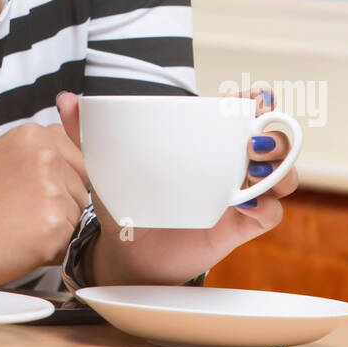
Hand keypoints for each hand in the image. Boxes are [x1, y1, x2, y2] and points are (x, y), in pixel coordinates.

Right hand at [0, 121, 90, 286]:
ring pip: (79, 210)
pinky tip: (27, 241)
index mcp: (32, 134)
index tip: (35, 190)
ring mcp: (51, 188)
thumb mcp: (0, 154)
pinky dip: (55, 245)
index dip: (62, 178)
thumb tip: (70, 119)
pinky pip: (73, 236)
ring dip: (60, 223)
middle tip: (24, 210)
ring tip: (24, 226)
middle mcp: (45, 155)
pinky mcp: (55, 222)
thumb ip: (36, 143)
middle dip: (63, 201)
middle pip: (81, 183)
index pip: (77, 155)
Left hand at [55, 86, 299, 285]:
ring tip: (254, 164)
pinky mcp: (238, 228)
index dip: (258, 101)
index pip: (245, 112)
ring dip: (279, 167)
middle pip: (276, 141)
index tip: (256, 95)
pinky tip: (243, 204)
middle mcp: (230, 164)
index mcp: (208, 141)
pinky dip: (264, 206)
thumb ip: (86, 132)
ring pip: (283, 176)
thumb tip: (64, 100)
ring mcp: (239, 196)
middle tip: (254, 136)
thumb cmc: (126, 199)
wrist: (128, 251)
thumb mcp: (107, 165)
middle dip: (277, 133)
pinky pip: (269, 215)